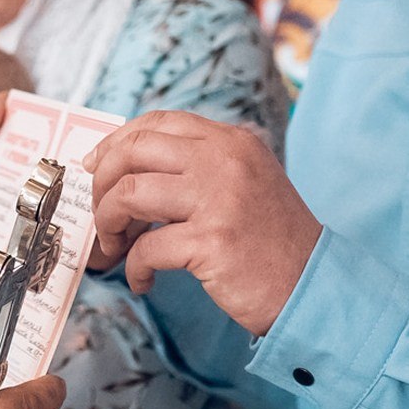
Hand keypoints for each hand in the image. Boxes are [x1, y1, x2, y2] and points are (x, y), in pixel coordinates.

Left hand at [84, 109, 321, 334]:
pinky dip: (134, 269)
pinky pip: (146, 249)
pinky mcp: (212, 242)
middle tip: (101, 213)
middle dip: (102, 184)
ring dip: (109, 224)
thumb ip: (200, 166)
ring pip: (129, 194)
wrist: (314, 285)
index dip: (116, 142)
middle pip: (133, 151)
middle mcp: (225, 161)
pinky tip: (143, 281)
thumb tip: (129, 169)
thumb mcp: (246, 182)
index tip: (94, 166)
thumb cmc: (272, 241)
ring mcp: (219, 199)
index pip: (157, 123)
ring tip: (116, 247)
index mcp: (231, 142)